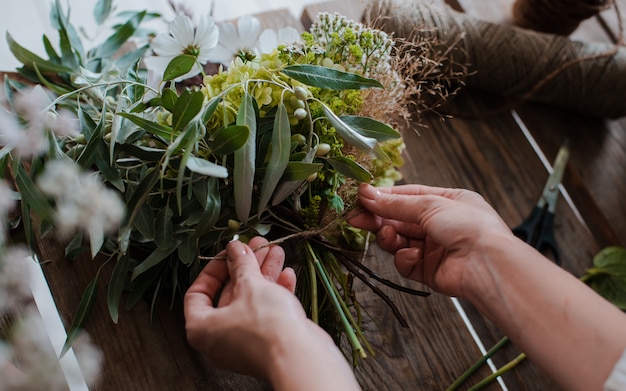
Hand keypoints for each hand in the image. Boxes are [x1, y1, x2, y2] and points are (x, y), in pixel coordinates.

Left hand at [184, 237, 358, 390]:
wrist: (299, 357)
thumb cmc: (265, 326)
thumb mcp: (250, 285)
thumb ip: (241, 264)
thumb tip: (236, 248)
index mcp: (202, 328)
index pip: (197, 293)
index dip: (214, 269)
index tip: (230, 253)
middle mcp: (219, 338)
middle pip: (229, 293)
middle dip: (246, 266)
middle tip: (257, 245)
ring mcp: (245, 341)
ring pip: (252, 301)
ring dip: (265, 274)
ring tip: (276, 251)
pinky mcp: (268, 342)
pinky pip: (267, 313)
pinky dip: (276, 292)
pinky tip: (287, 274)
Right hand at [348, 183, 513, 296]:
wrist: (487, 265)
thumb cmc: (469, 226)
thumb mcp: (429, 205)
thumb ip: (395, 204)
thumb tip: (366, 194)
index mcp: (447, 201)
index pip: (407, 196)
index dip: (384, 198)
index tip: (361, 198)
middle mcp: (440, 224)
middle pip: (400, 220)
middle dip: (379, 219)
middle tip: (356, 219)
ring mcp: (435, 248)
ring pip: (400, 241)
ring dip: (390, 239)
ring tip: (387, 237)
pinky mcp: (430, 270)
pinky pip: (407, 262)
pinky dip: (405, 259)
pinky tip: (412, 255)